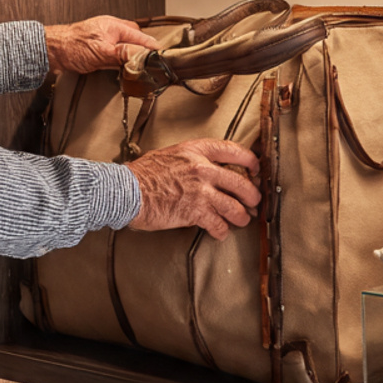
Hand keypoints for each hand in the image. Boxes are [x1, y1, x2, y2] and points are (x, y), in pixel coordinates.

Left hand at [44, 16, 159, 74]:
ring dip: (132, 57)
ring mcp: (105, 39)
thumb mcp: (101, 52)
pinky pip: (117, 53)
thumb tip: (142, 55)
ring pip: (127, 48)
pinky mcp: (99, 48)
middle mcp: (112, 30)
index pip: (142, 38)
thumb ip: (123, 54)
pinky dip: (123, 61)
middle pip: (136, 41)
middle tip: (153, 66)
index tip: (164, 58)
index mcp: (115, 26)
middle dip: (144, 53)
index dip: (153, 49)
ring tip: (141, 69)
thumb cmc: (71, 47)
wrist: (51, 51)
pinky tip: (123, 68)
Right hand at [127, 139, 261, 239]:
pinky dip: (221, 231)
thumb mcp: (169, 155)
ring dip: (241, 217)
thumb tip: (205, 168)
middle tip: (253, 202)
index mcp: (196, 151)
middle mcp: (202, 169)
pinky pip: (220, 225)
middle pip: (242, 183)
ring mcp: (201, 191)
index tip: (255, 168)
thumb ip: (190, 160)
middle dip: (252, 196)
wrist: (127, 191)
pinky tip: (219, 232)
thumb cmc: (142, 174)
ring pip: (236, 207)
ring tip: (239, 220)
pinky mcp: (196, 212)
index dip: (250, 160)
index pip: (233, 150)